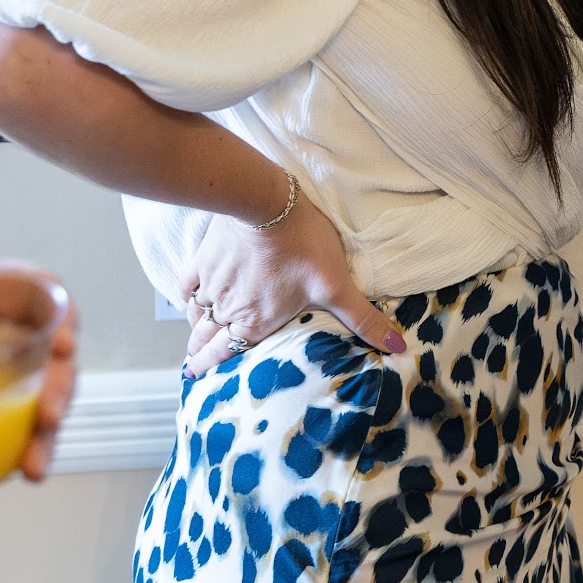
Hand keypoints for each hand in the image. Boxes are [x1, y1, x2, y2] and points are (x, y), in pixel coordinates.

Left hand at [0, 282, 79, 482]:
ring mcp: (24, 363)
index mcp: (0, 290)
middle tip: (47, 415)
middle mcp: (22, 326)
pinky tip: (26, 469)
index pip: (45, 291)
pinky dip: (34, 445)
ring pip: (53, 393)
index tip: (63, 344)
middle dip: (59, 387)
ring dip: (48, 430)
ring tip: (34, 462)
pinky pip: (34, 419)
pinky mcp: (17, 395)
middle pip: (58, 352)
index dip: (64, 314)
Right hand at [180, 191, 404, 376]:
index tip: (195, 378)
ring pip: (196, 315)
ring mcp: (213, 284)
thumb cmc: (302, 245)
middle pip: (206, 339)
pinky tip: (188, 300)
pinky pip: (187, 286)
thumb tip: (396, 348)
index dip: (210, 368)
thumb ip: (363, 319)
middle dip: (199, 355)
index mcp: (256, 321)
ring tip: (192, 338)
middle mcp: (229, 309)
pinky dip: (186, 298)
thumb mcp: (337, 286)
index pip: (228, 354)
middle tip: (191, 366)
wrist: (266, 204)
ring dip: (194, 329)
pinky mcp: (204, 259)